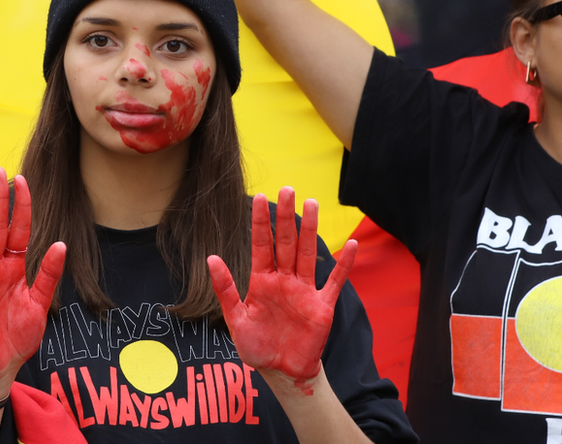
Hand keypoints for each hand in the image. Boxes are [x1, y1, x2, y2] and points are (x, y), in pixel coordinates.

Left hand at [208, 187, 355, 388]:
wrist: (281, 372)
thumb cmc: (257, 346)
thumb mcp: (235, 320)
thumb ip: (225, 289)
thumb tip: (211, 258)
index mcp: (262, 281)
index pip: (261, 245)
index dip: (260, 222)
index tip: (259, 198)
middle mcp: (284, 280)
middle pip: (287, 242)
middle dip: (286, 217)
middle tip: (287, 189)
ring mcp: (305, 290)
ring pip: (308, 254)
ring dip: (310, 230)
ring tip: (312, 203)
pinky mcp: (322, 305)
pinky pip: (335, 281)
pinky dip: (343, 264)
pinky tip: (350, 244)